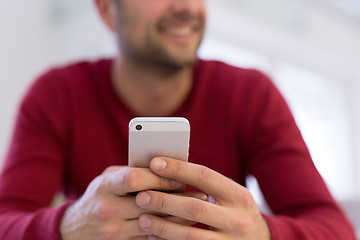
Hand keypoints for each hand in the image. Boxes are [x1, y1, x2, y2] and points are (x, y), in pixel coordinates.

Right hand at [60, 166, 205, 239]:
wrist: (74, 230)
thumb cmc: (98, 196)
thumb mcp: (108, 179)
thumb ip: (131, 172)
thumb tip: (165, 168)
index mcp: (105, 187)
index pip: (134, 178)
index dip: (159, 177)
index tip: (179, 177)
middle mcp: (107, 210)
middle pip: (149, 202)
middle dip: (175, 198)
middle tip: (198, 194)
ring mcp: (113, 231)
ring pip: (155, 224)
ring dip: (178, 217)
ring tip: (196, 209)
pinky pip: (150, 238)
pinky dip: (168, 230)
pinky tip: (182, 224)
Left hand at [135, 157, 270, 239]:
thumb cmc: (236, 212)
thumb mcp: (231, 195)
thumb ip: (209, 185)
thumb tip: (169, 169)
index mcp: (239, 195)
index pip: (205, 176)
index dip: (178, 169)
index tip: (154, 163)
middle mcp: (238, 219)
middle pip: (194, 207)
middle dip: (165, 200)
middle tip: (141, 195)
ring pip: (190, 234)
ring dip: (163, 225)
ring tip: (142, 218)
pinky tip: (154, 236)